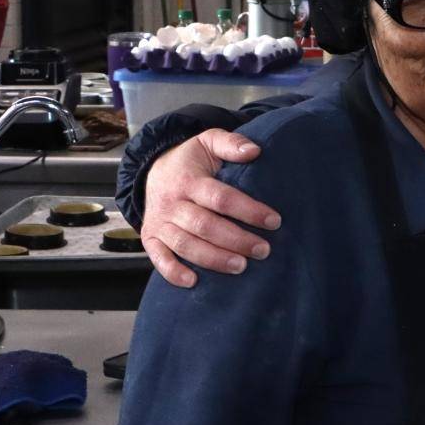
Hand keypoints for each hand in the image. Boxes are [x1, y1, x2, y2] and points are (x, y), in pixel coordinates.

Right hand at [143, 130, 281, 287]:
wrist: (152, 170)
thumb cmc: (190, 161)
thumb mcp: (208, 142)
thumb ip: (231, 143)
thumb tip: (254, 151)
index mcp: (188, 180)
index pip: (221, 198)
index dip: (248, 210)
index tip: (274, 221)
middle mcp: (172, 203)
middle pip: (205, 225)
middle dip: (236, 240)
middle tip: (263, 250)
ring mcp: (160, 222)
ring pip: (185, 244)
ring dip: (213, 258)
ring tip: (241, 267)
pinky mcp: (151, 238)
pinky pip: (158, 258)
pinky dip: (172, 272)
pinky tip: (193, 281)